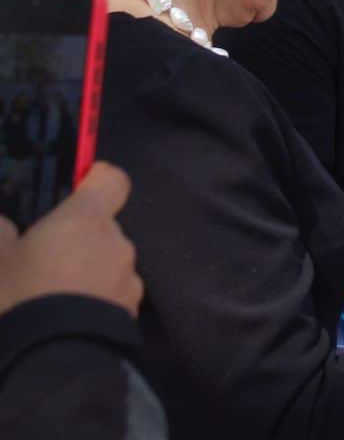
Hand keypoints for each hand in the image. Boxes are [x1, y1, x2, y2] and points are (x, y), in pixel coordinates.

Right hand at [0, 161, 142, 316]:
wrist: (52, 362)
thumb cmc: (21, 297)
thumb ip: (1, 233)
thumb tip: (6, 226)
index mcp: (86, 219)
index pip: (112, 180)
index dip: (96, 179)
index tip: (76, 187)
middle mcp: (118, 242)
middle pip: (103, 228)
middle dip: (78, 239)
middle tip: (42, 259)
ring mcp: (130, 278)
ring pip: (108, 263)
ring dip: (87, 271)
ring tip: (50, 296)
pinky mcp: (132, 311)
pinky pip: (113, 294)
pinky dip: (95, 299)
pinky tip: (66, 319)